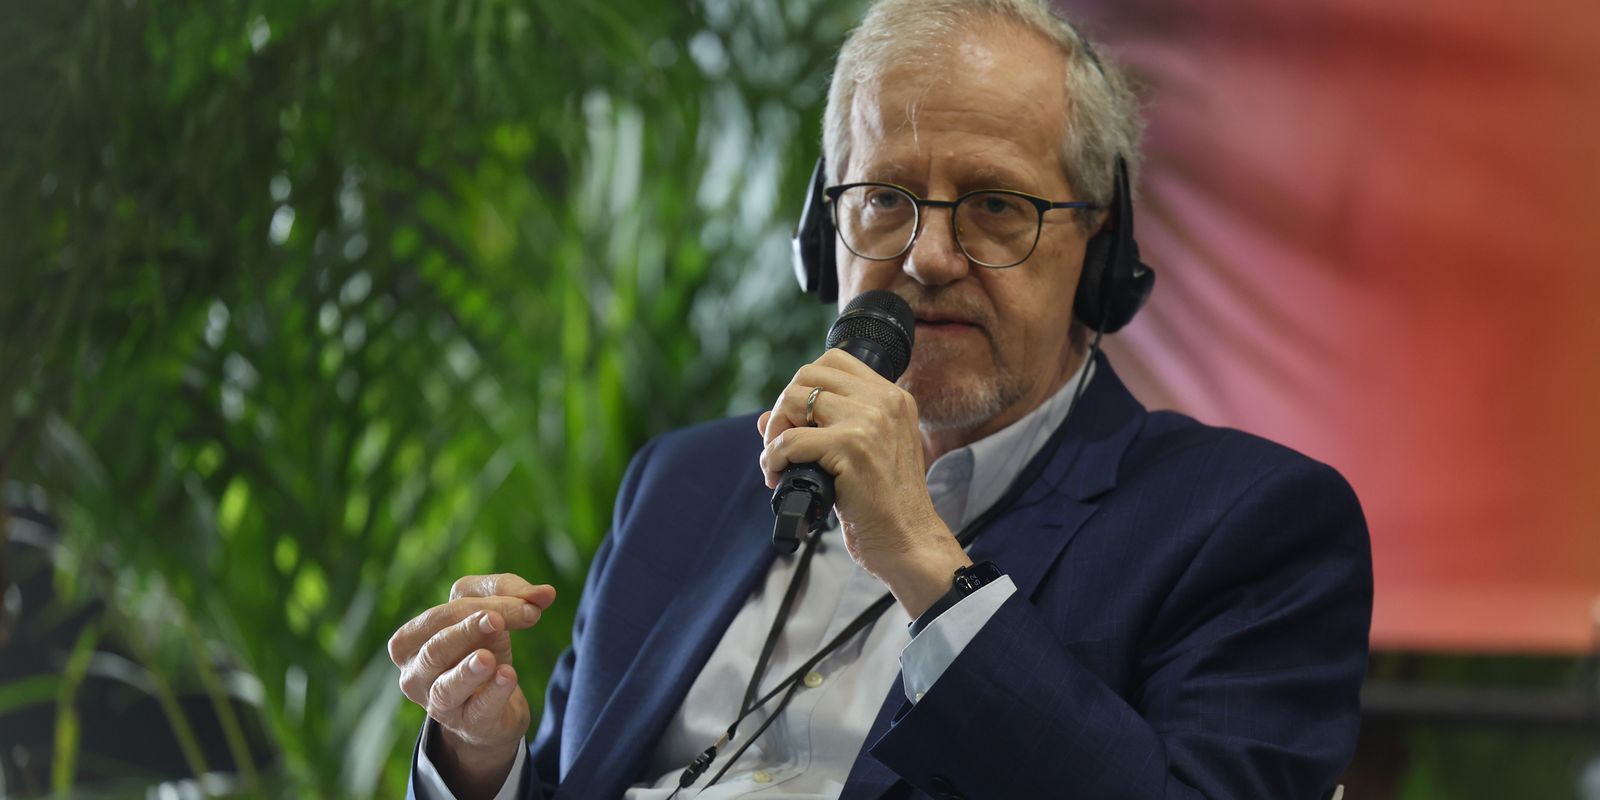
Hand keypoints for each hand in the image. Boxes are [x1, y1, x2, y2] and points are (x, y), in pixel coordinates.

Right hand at [388, 573, 555, 796]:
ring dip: (468, 670)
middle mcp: (414, 675)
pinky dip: (494, 692)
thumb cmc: (480, 650)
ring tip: (487, 658)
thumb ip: (510, 595)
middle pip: (436, 648)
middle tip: (497, 620)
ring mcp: (438, 705)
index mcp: (409, 642)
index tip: (530, 603)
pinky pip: (479, 708)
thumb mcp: (489, 616)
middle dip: (468, 630)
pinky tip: (508, 675)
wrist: (492, 710)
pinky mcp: (468, 725)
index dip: (485, 604)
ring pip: (446, 687)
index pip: (442, 615)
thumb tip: (546, 593)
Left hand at [757, 349, 968, 615]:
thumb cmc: (885, 506)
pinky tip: (779, 479)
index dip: (805, 386)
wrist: (909, 542)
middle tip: (782, 445)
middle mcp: (884, 402)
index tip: (799, 422)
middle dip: (784, 407)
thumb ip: (822, 428)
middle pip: (808, 374)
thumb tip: (764, 418)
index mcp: (893, 398)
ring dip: (775, 433)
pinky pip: (789, 441)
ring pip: (795, 400)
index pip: (834, 361)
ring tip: (779, 463)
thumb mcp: (862, 455)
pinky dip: (774, 459)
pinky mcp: (851, 448)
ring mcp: (869, 422)